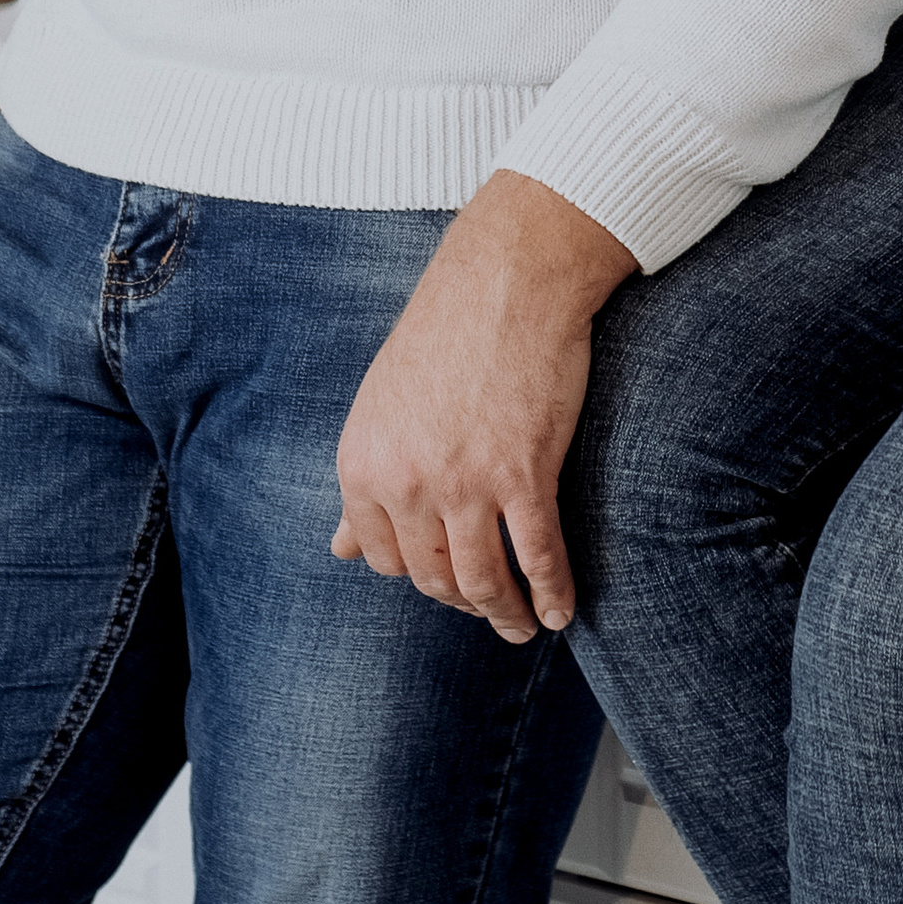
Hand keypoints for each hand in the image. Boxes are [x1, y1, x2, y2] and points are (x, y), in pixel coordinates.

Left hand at [334, 172, 637, 637]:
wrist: (509, 276)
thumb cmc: (448, 329)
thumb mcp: (383, 404)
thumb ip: (367, 479)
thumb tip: (340, 549)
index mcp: (363, 464)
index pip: (384, 559)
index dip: (419, 578)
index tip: (445, 582)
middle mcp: (405, 482)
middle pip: (434, 577)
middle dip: (464, 603)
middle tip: (490, 611)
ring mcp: (466, 482)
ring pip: (484, 579)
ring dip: (507, 613)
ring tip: (525, 626)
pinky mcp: (524, 473)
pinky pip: (537, 556)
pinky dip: (552, 591)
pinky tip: (562, 608)